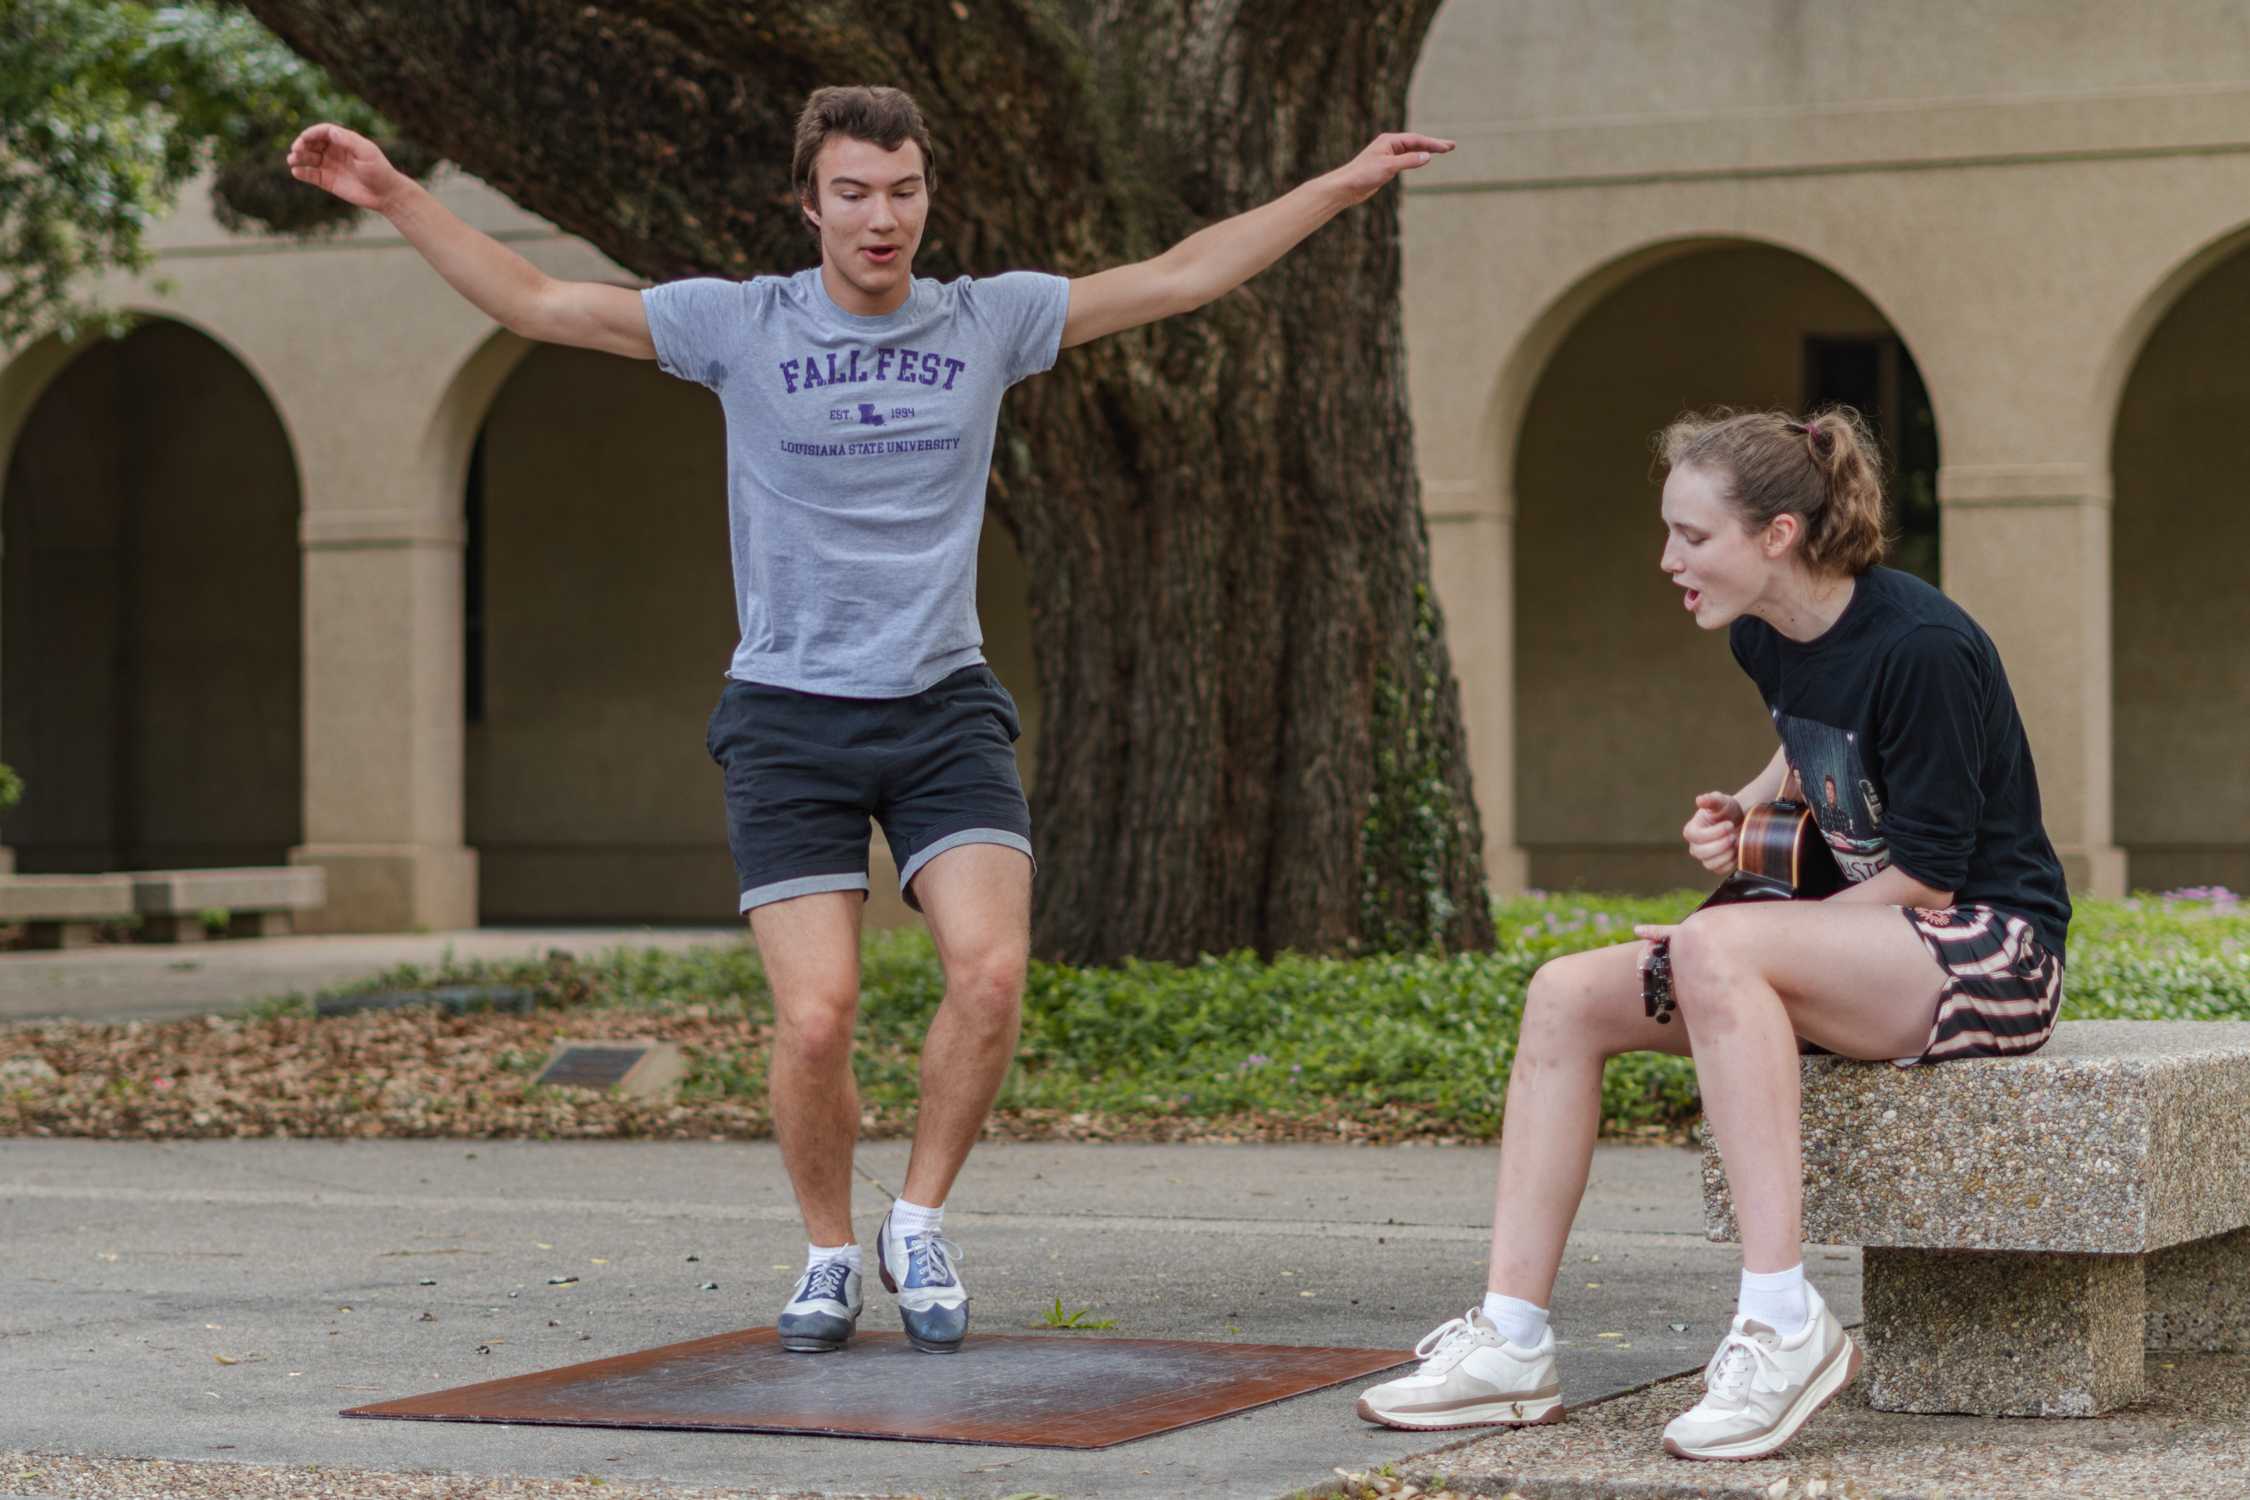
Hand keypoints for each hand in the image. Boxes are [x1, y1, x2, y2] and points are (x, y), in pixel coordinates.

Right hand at [287, 123, 409, 214]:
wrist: (386, 194)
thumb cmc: (379, 171)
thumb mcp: (366, 153)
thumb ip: (349, 141)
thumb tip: (331, 131)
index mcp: (345, 141)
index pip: (324, 132)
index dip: (312, 133)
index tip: (304, 138)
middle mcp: (335, 152)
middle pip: (313, 143)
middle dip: (302, 145)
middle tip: (296, 150)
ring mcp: (330, 166)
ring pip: (309, 158)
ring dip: (298, 158)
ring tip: (292, 160)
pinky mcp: (328, 181)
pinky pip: (311, 175)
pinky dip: (302, 173)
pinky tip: (296, 172)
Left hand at [1324, 132, 1455, 205]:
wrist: (1346, 186)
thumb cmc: (1363, 174)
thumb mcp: (1389, 167)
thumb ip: (1408, 161)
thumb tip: (1427, 156)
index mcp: (1390, 141)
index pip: (1416, 140)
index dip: (1433, 144)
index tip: (1447, 148)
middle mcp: (1390, 145)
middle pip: (1416, 142)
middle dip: (1434, 144)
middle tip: (1451, 146)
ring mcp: (1388, 155)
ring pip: (1412, 151)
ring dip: (1427, 150)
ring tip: (1442, 150)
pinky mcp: (1386, 166)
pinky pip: (1406, 159)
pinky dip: (1417, 158)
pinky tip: (1423, 159)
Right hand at [1681, 790, 1743, 874]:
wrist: (1738, 821)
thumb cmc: (1727, 811)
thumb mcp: (1722, 801)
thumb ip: (1712, 799)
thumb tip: (1700, 800)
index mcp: (1691, 830)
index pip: (1696, 836)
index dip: (1714, 832)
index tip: (1729, 824)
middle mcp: (1695, 846)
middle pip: (1700, 852)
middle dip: (1721, 844)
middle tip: (1733, 835)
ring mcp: (1704, 857)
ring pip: (1710, 864)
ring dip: (1726, 854)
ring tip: (1735, 843)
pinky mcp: (1715, 866)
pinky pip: (1720, 870)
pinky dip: (1730, 862)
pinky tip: (1736, 851)